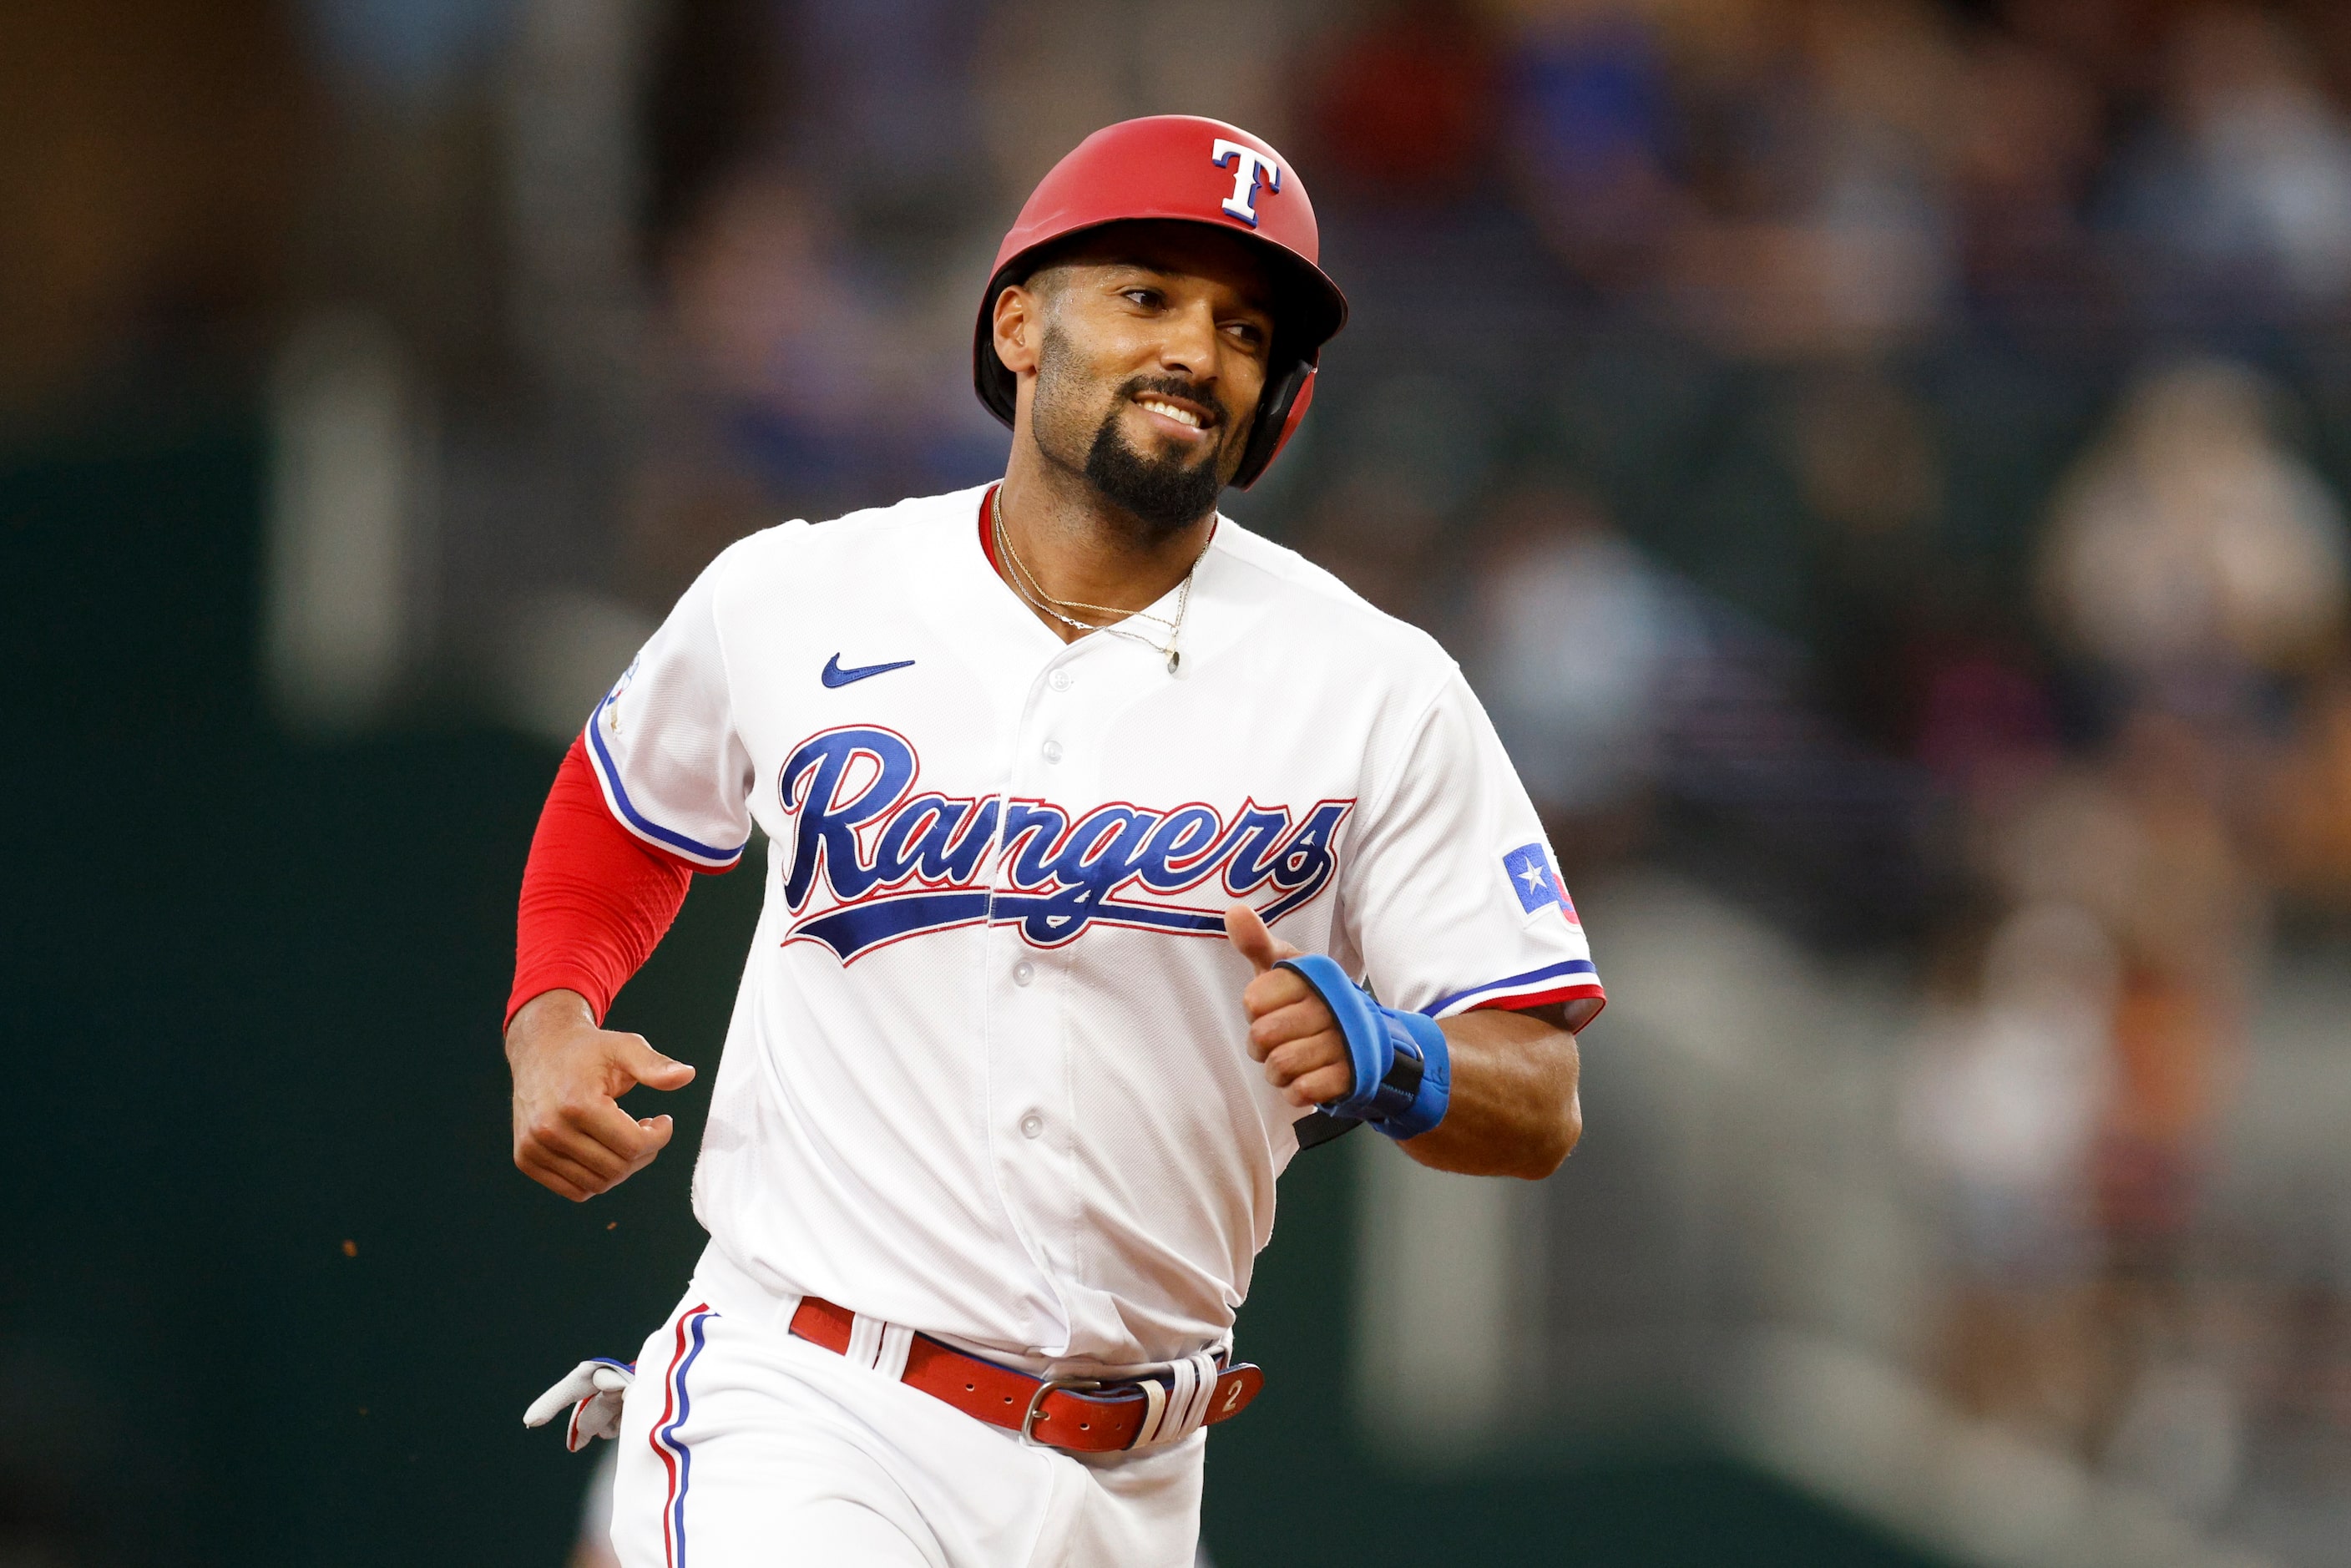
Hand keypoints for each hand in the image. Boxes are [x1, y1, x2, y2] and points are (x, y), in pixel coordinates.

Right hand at [506, 989, 695, 1200]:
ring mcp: (533, 1147)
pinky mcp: (525, 1159)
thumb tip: (687, 1075)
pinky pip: (574, 1190)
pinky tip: (604, 1150)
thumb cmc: (589, 1051)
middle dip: (643, 1153)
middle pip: (616, 1169)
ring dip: (622, 1168)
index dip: (659, 1137)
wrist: (540, 1050)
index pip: (633, 1146)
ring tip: (626, 1138)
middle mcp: (549, 1129)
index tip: (664, 1121)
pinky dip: (597, 1178)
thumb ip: (655, 1065)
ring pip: (596, 1185)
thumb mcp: (625, 1048)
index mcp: (576, 1103)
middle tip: (647, 1130)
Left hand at [1223, 905, 1353, 1108]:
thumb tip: (1234, 910)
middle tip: (1279, 1039)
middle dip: (1262, 1045)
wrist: (1363, 1041)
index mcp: (1312, 976)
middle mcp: (1332, 1005)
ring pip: (1280, 1066)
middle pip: (1263, 1036)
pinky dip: (1296, 1090)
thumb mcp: (1284, 970)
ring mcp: (1345, 1043)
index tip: (1271, 1007)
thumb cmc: (1309, 1002)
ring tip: (1293, 1058)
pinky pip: (1302, 1091)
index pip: (1252, 1001)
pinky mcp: (1351, 1077)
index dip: (1254, 1010)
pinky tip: (1308, 1077)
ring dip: (1278, 1070)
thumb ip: (1257, 942)